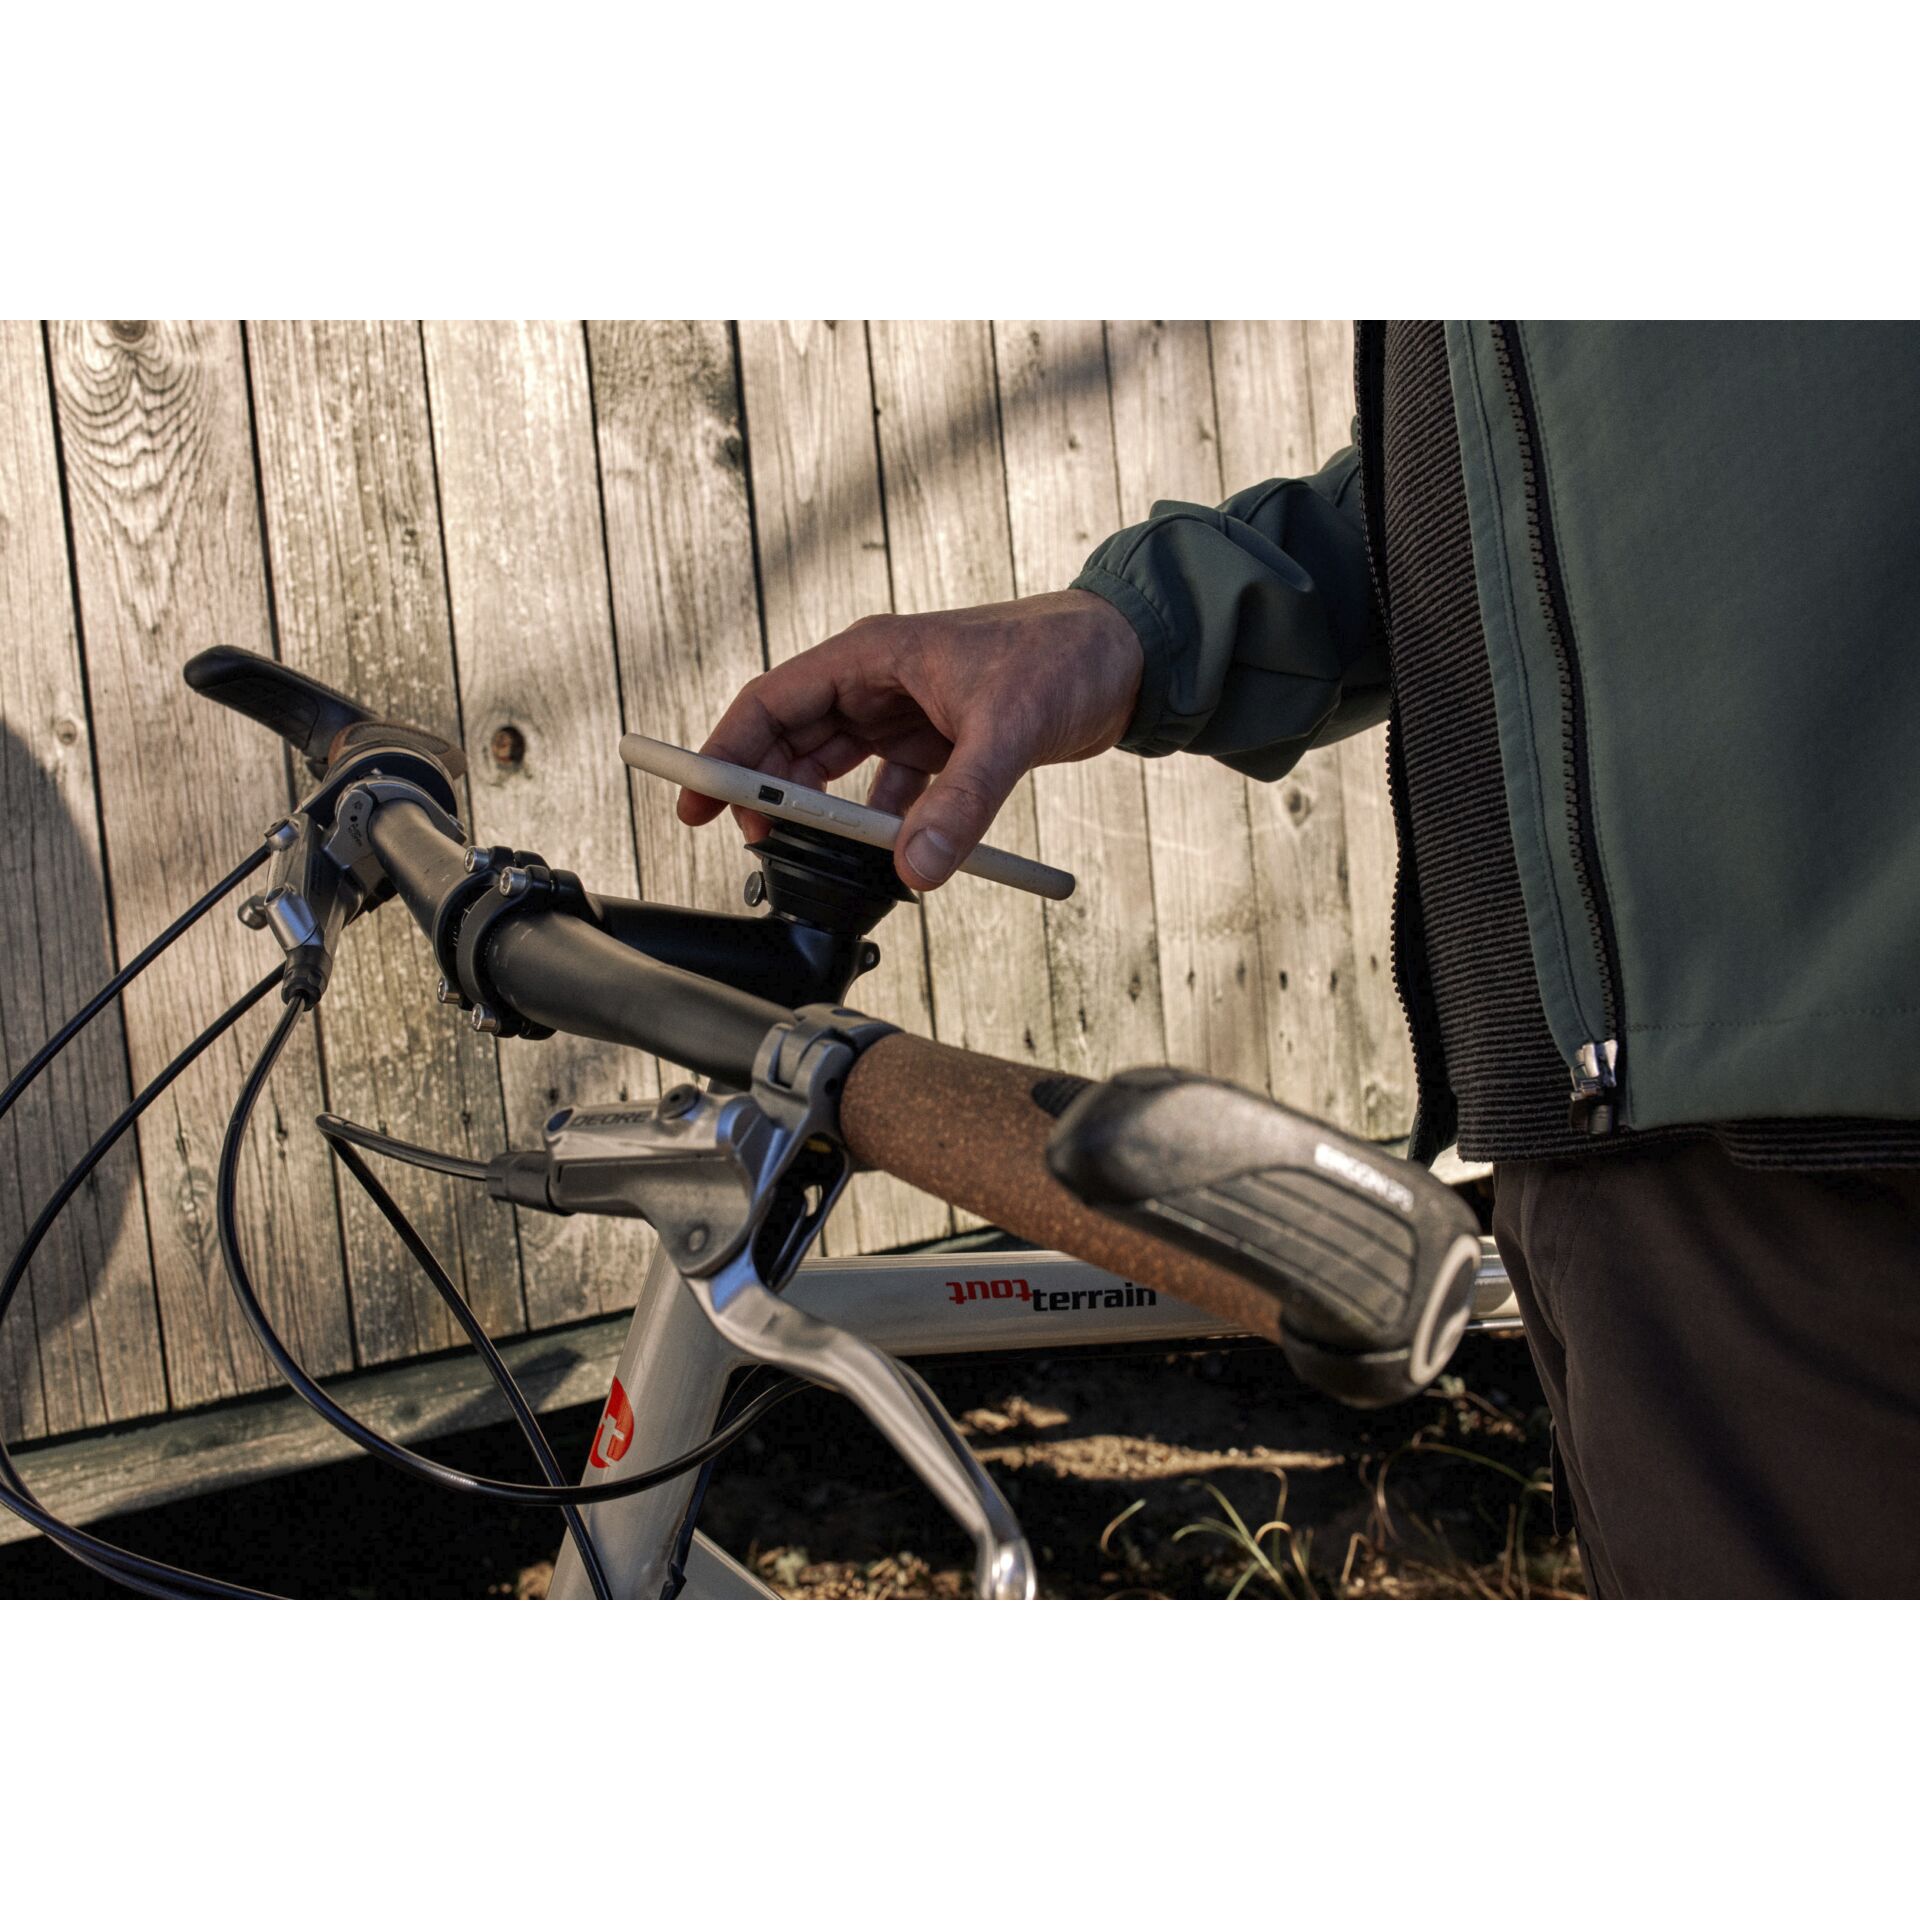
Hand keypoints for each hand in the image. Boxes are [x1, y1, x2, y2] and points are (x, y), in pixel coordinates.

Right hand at [678, 590, 1142, 889]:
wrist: (1127, 656)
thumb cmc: (1064, 658)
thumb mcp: (1006, 730)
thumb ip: (959, 805)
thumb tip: (914, 871)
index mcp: (872, 655)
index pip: (772, 702)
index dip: (726, 751)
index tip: (695, 801)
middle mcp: (878, 680)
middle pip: (792, 737)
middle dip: (764, 790)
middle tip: (749, 847)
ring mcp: (906, 712)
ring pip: (834, 766)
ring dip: (817, 811)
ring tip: (803, 857)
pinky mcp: (938, 741)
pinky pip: (885, 789)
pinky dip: (876, 824)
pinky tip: (879, 858)